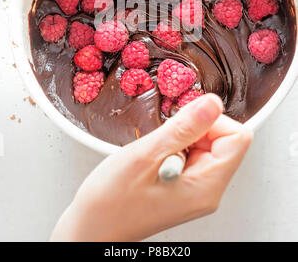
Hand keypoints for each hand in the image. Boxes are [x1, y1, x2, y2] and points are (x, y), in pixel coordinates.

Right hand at [51, 94, 252, 241]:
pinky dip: (174, 146)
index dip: (213, 121)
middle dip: (194, 129)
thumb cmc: (111, 202)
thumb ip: (184, 127)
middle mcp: (208, 191)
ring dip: (181, 137)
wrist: (91, 227)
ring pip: (206, 144)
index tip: (183, 122)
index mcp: (207, 187)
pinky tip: (153, 157)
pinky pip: (191, 154)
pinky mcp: (185, 186)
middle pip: (223, 140)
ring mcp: (196, 189)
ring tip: (155, 152)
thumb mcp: (146, 156)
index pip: (238, 138)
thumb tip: (213, 103)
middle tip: (164, 139)